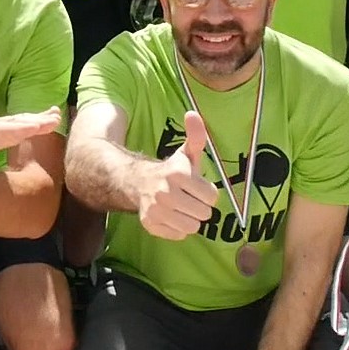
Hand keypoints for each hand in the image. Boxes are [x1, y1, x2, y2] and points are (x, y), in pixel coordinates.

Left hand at [0, 107, 60, 184]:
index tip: (37, 124)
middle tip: (54, 117)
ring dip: (35, 119)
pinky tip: (46, 119)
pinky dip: (30, 121)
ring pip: (15, 122)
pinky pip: (14, 124)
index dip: (18, 129)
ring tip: (55, 116)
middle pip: (12, 124)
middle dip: (32, 121)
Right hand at [137, 111, 218, 239]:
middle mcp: (165, 192)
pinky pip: (178, 235)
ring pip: (192, 227)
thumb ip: (196, 135)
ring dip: (189, 219)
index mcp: (178, 173)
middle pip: (204, 214)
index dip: (206, 193)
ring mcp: (156, 209)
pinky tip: (170, 216)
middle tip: (188, 198)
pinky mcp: (150, 223)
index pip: (212, 197)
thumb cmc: (170, 171)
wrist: (137, 182)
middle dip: (199, 206)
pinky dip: (177, 229)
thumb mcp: (186, 153)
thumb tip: (193, 114)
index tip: (195, 187)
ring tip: (180, 208)